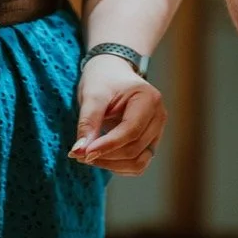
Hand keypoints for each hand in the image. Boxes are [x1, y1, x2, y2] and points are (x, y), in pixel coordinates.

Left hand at [67, 53, 165, 175]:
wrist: (112, 71)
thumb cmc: (102, 79)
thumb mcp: (92, 95)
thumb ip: (87, 123)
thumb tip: (79, 151)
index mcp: (148, 99)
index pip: (130, 131)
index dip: (107, 145)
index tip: (84, 153)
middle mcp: (158, 116)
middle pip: (134, 148)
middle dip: (106, 156)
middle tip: (79, 154)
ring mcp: (157, 130)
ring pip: (139, 161)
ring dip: (112, 165)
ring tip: (88, 156)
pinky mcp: (151, 141)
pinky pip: (139, 163)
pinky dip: (119, 165)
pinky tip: (101, 157)